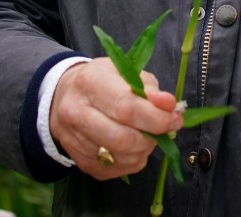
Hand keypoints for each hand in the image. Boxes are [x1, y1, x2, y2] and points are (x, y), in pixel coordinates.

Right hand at [49, 58, 181, 179]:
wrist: (66, 96)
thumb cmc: (102, 80)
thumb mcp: (125, 71)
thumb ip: (148, 87)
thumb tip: (169, 105)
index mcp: (90, 83)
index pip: (126, 107)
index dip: (155, 117)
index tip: (174, 117)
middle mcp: (76, 113)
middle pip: (123, 137)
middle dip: (153, 136)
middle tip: (167, 128)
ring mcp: (75, 141)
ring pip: (120, 156)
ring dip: (145, 149)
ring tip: (150, 134)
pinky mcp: (80, 162)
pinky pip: (115, 169)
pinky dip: (133, 159)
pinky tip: (135, 145)